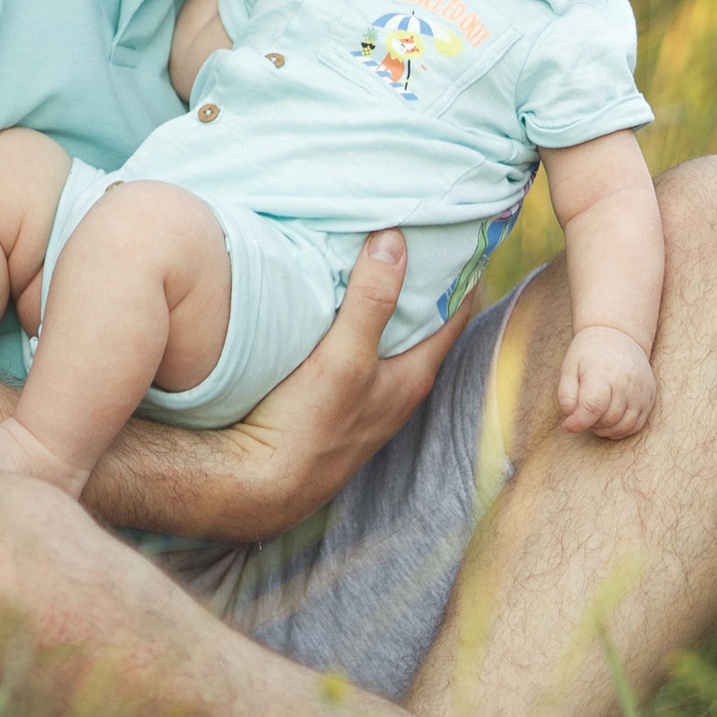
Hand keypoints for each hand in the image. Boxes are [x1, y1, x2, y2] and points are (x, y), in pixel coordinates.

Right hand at [190, 231, 473, 543]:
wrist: (257, 486)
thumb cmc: (307, 428)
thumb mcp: (344, 358)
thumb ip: (371, 301)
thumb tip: (395, 239)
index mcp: (414, 376)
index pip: (455, 312)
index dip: (459, 271)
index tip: (454, 232)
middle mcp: (398, 388)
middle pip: (422, 322)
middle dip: (419, 279)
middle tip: (410, 230)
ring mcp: (368, 397)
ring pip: (388, 337)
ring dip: (384, 301)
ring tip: (370, 254)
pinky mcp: (337, 403)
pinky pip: (357, 349)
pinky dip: (355, 322)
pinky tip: (331, 305)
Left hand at [558, 323, 655, 440]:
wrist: (619, 336)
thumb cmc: (589, 354)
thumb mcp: (569, 369)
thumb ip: (566, 397)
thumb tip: (571, 424)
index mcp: (603, 373)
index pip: (593, 407)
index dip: (578, 422)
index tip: (566, 425)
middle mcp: (626, 383)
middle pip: (608, 419)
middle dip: (591, 424)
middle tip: (581, 414)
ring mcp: (641, 391)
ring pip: (623, 427)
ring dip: (606, 430)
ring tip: (594, 417)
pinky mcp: (649, 398)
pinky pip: (636, 425)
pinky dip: (621, 430)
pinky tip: (609, 420)